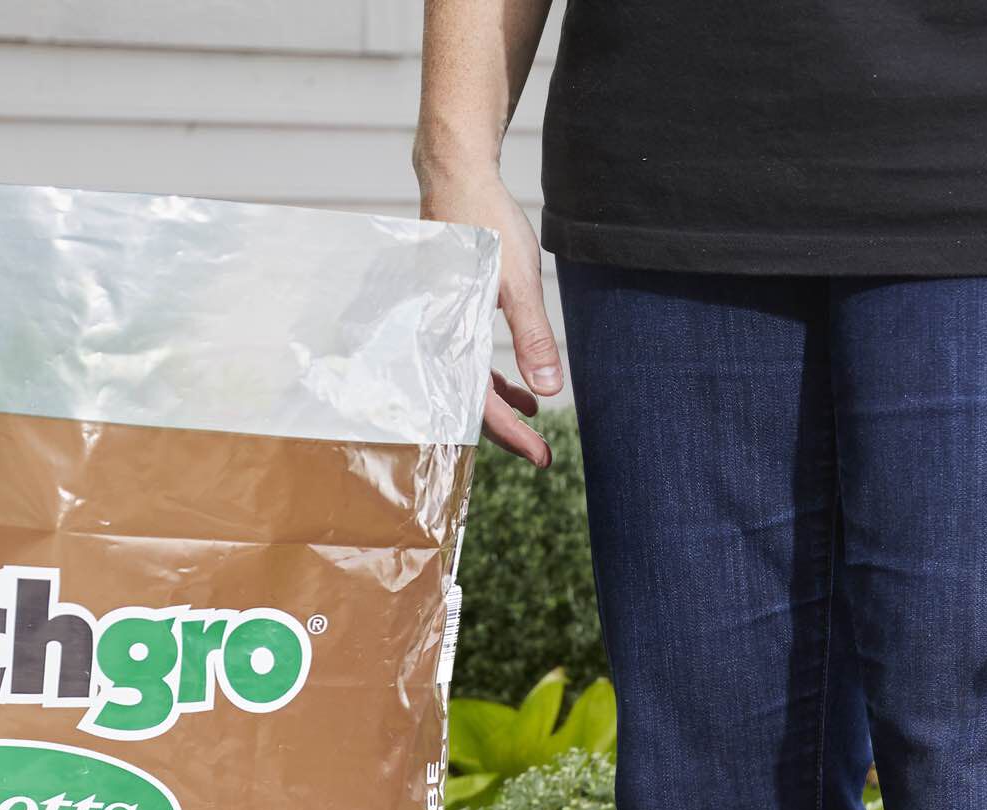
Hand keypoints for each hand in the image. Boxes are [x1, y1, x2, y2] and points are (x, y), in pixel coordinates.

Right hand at [417, 164, 562, 464]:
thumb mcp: (519, 283)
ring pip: (470, 385)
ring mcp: (440, 328)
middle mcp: (437, 339)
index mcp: (450, 337)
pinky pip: (468, 363)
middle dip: (508, 432)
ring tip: (536, 424)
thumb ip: (534, 337)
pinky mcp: (448, 316)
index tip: (542, 457)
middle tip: (543, 456)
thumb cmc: (486, 222)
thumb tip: (549, 389)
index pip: (481, 406)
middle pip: (471, 404)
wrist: (457, 176)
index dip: (513, 437)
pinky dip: (495, 379)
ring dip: (503, 407)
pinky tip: (523, 387)